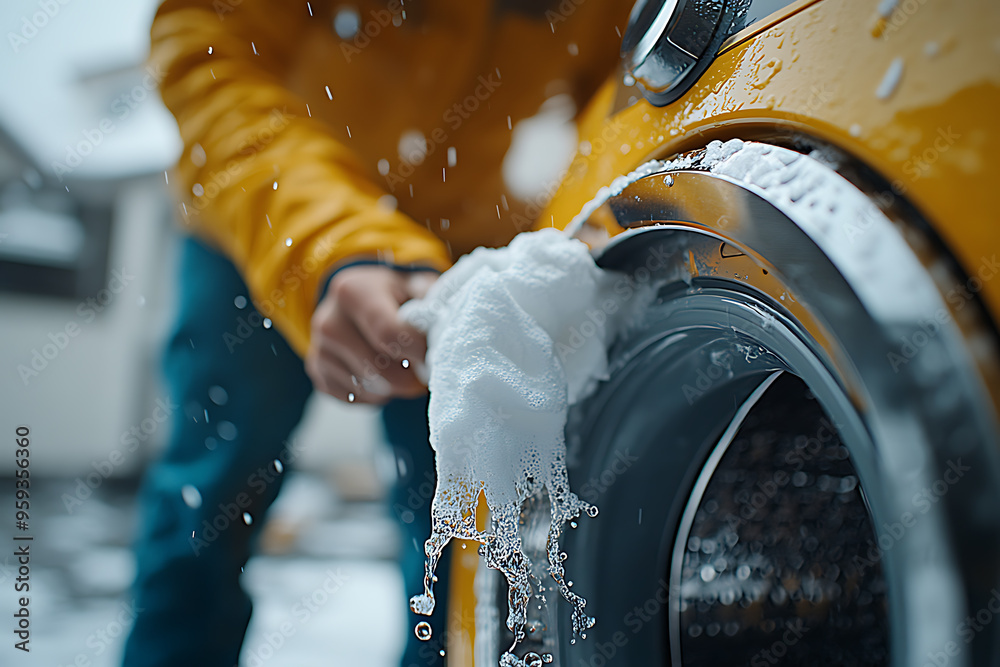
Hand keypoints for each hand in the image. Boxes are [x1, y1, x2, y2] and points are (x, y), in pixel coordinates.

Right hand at [306, 264, 435, 403]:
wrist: (361, 296)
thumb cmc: (396, 294)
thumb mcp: (416, 286)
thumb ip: (432, 304)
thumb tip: (447, 331)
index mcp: (353, 291)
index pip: (390, 334)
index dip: (418, 352)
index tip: (433, 354)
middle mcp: (328, 320)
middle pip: (378, 370)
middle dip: (409, 379)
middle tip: (423, 371)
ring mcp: (319, 348)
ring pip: (366, 389)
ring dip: (393, 388)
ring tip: (402, 368)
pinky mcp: (317, 370)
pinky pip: (352, 399)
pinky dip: (373, 396)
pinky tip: (381, 376)